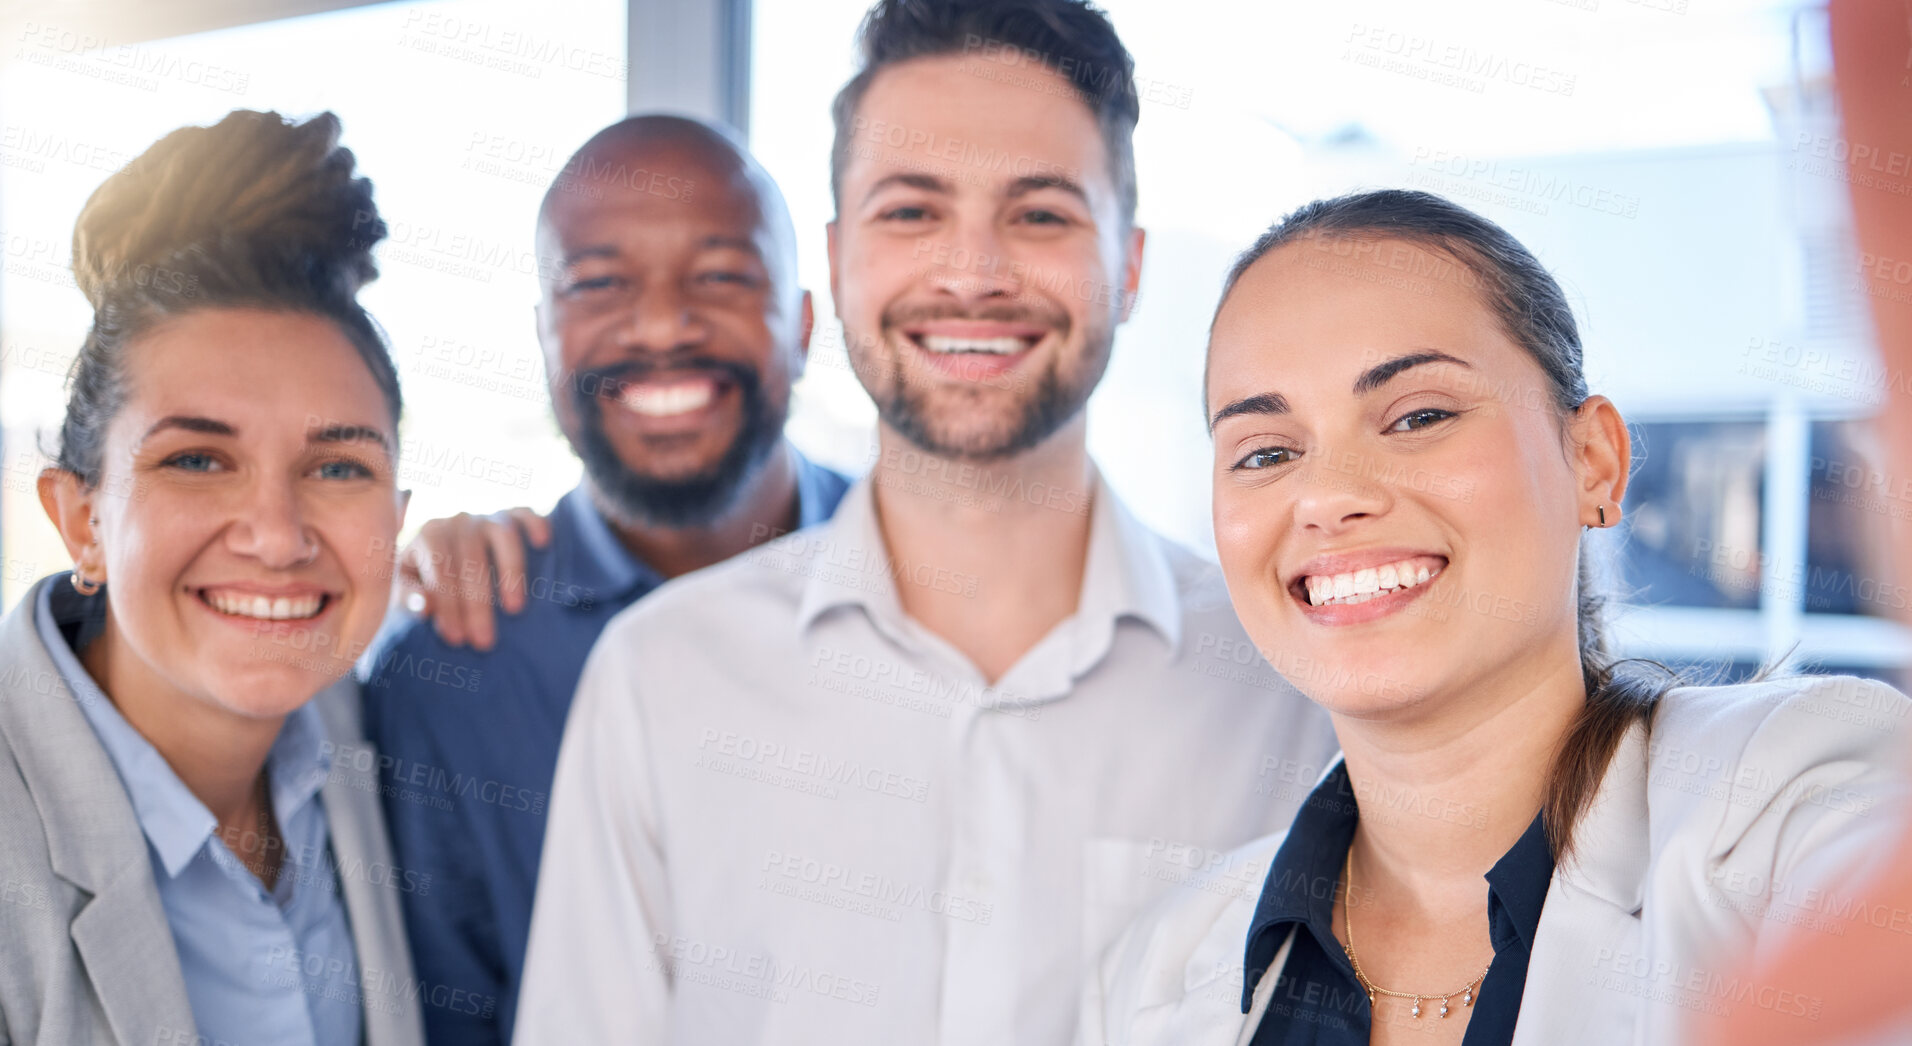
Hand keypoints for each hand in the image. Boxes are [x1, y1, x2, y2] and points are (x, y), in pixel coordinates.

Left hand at [396, 507, 551, 650]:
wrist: (445, 553)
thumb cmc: (425, 578)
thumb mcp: (406, 588)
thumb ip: (408, 597)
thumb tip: (424, 607)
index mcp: (429, 536)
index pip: (440, 568)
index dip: (447, 603)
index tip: (456, 638)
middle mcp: (458, 521)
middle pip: (471, 558)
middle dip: (477, 603)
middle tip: (484, 641)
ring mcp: (488, 517)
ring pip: (503, 535)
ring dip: (510, 571)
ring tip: (514, 609)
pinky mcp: (514, 515)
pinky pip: (527, 514)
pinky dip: (536, 524)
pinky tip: (543, 542)